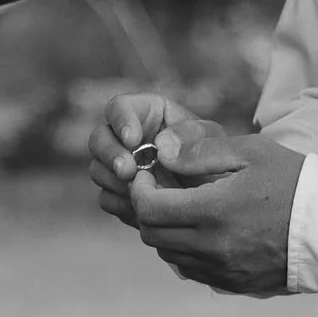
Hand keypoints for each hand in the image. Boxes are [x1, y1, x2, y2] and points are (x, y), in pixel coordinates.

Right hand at [87, 92, 225, 230]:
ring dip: (114, 181)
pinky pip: (107, 199)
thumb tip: (160, 143)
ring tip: (140, 191)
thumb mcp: (215, 142)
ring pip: (98, 170)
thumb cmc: (218, 163)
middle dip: (110, 155)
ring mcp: (120, 168)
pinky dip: (121, 204)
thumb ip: (192, 134)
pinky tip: (143, 209)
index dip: (120, 121)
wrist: (219, 203)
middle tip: (128, 171)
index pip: (119, 108)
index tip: (132, 139)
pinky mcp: (120, 195)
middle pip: (98, 138)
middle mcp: (127, 139)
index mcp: (147, 114)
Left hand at [125, 132, 304, 296]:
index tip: (146, 176)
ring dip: (165, 232)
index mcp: (214, 211)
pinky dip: (186, 252)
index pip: (148, 209)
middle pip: (152, 236)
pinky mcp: (236, 284)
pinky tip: (202, 231)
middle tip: (158, 191)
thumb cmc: (294, 180)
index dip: (138, 190)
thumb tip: (161, 152)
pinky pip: (193, 271)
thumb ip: (199, 152)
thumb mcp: (249, 152)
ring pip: (169, 256)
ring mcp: (225, 270)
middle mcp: (214, 246)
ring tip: (182, 209)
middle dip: (146, 211)